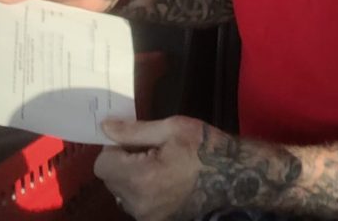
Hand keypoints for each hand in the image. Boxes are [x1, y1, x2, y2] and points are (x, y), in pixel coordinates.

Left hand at [95, 117, 211, 220]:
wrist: (235, 177)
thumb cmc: (206, 148)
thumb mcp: (174, 129)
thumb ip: (135, 130)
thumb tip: (105, 126)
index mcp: (141, 178)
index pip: (102, 164)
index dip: (116, 148)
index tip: (137, 142)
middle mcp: (138, 203)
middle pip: (111, 180)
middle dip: (124, 163)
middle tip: (152, 151)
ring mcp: (147, 216)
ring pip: (122, 193)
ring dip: (132, 178)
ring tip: (161, 167)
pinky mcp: (156, 220)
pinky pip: (136, 203)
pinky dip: (144, 191)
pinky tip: (166, 181)